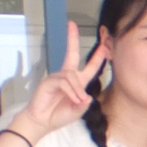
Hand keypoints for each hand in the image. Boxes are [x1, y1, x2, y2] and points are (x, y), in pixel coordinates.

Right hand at [18, 21, 106, 138]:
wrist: (43, 122)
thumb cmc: (59, 115)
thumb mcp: (78, 111)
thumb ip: (84, 103)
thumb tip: (87, 96)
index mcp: (77, 82)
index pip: (90, 67)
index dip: (97, 57)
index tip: (104, 45)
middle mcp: (67, 76)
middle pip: (72, 54)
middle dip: (72, 38)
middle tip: (71, 24)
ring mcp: (57, 77)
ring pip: (72, 76)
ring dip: (77, 90)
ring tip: (77, 102)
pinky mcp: (48, 81)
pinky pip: (63, 82)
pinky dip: (70, 91)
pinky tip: (72, 99)